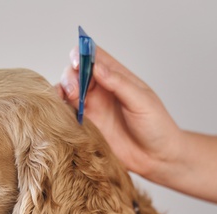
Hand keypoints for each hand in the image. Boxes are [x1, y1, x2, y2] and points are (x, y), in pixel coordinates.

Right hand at [59, 46, 182, 181]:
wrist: (155, 157)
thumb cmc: (156, 126)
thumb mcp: (141, 101)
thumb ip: (118, 84)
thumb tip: (97, 67)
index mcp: (116, 77)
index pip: (94, 56)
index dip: (81, 53)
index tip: (78, 61)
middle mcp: (101, 90)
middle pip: (75, 73)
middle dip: (70, 76)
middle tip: (74, 90)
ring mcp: (92, 108)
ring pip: (67, 92)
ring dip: (62, 91)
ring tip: (69, 99)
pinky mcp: (86, 126)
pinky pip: (67, 114)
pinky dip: (60, 111)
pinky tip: (62, 113)